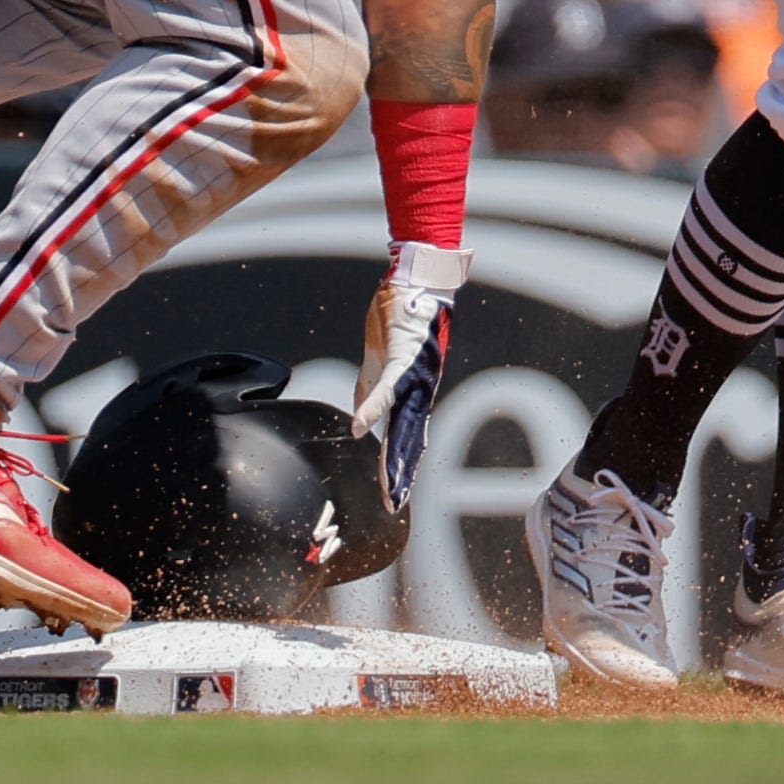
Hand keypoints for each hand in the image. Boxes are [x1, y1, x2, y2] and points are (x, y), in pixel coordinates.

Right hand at [350, 239, 469, 510]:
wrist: (414, 277)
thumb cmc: (397, 313)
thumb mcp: (378, 358)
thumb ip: (370, 388)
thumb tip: (362, 423)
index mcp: (413, 391)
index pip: (406, 436)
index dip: (400, 467)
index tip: (394, 497)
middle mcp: (421, 388)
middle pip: (410, 439)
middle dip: (401, 474)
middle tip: (393, 506)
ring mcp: (416, 374)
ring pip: (405, 421)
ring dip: (395, 453)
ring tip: (387, 484)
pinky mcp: (406, 356)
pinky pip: (389, 387)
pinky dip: (374, 407)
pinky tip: (362, 428)